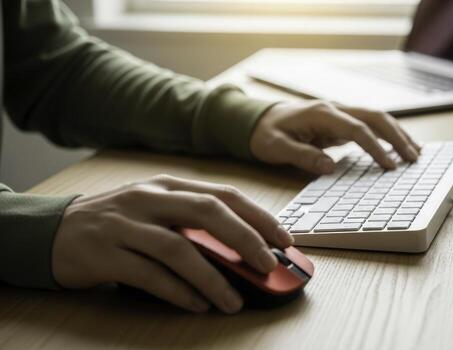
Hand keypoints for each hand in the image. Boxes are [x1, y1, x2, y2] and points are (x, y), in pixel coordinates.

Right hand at [52, 175, 292, 313]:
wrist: (52, 231)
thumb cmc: (117, 221)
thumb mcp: (154, 209)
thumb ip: (191, 220)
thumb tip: (243, 246)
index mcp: (167, 185)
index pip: (223, 195)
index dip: (258, 216)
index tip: (284, 238)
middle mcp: (148, 199)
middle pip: (208, 212)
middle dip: (246, 239)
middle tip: (269, 266)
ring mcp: (125, 224)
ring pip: (179, 248)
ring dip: (213, 278)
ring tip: (234, 301)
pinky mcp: (105, 254)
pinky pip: (150, 276)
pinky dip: (179, 292)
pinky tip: (198, 305)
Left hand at [250, 101, 420, 174]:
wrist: (257, 119)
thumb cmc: (265, 133)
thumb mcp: (276, 147)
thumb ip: (302, 155)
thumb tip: (329, 167)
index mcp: (321, 113)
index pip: (356, 129)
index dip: (375, 147)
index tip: (389, 166)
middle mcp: (334, 109)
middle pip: (375, 117)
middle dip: (397, 136)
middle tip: (414, 158)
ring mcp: (339, 114)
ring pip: (376, 118)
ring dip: (397, 134)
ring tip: (416, 153)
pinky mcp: (340, 122)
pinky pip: (370, 126)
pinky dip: (387, 135)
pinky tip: (399, 146)